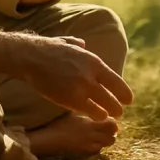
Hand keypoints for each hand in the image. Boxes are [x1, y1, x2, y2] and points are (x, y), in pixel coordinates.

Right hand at [14, 34, 133, 120]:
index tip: (129, 99)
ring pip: (102, 107)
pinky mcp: (69, 99)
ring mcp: (80, 88)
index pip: (115, 81)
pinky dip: (94, 114)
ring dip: (107, 113)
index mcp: (93, 61)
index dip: (123, 92)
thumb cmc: (49, 49)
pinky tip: (96, 116)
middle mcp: (90, 75)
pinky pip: (87, 111)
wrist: (31, 57)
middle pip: (111, 97)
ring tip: (109, 116)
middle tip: (120, 111)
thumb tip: (83, 44)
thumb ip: (78, 45)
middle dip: (117, 106)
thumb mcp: (69, 43)